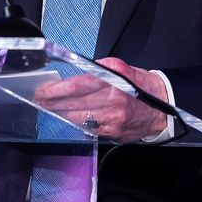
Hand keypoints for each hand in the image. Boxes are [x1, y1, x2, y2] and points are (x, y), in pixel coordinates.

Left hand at [32, 56, 168, 142]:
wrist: (162, 108)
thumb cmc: (141, 86)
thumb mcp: (122, 68)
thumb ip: (100, 68)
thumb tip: (78, 69)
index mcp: (114, 83)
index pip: (79, 86)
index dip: (58, 90)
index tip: (45, 90)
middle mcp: (112, 103)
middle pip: (74, 104)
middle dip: (53, 102)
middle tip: (40, 98)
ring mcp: (112, 120)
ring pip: (78, 118)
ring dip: (61, 112)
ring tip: (49, 106)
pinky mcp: (113, 133)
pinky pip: (89, 128)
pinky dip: (77, 122)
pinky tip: (69, 116)